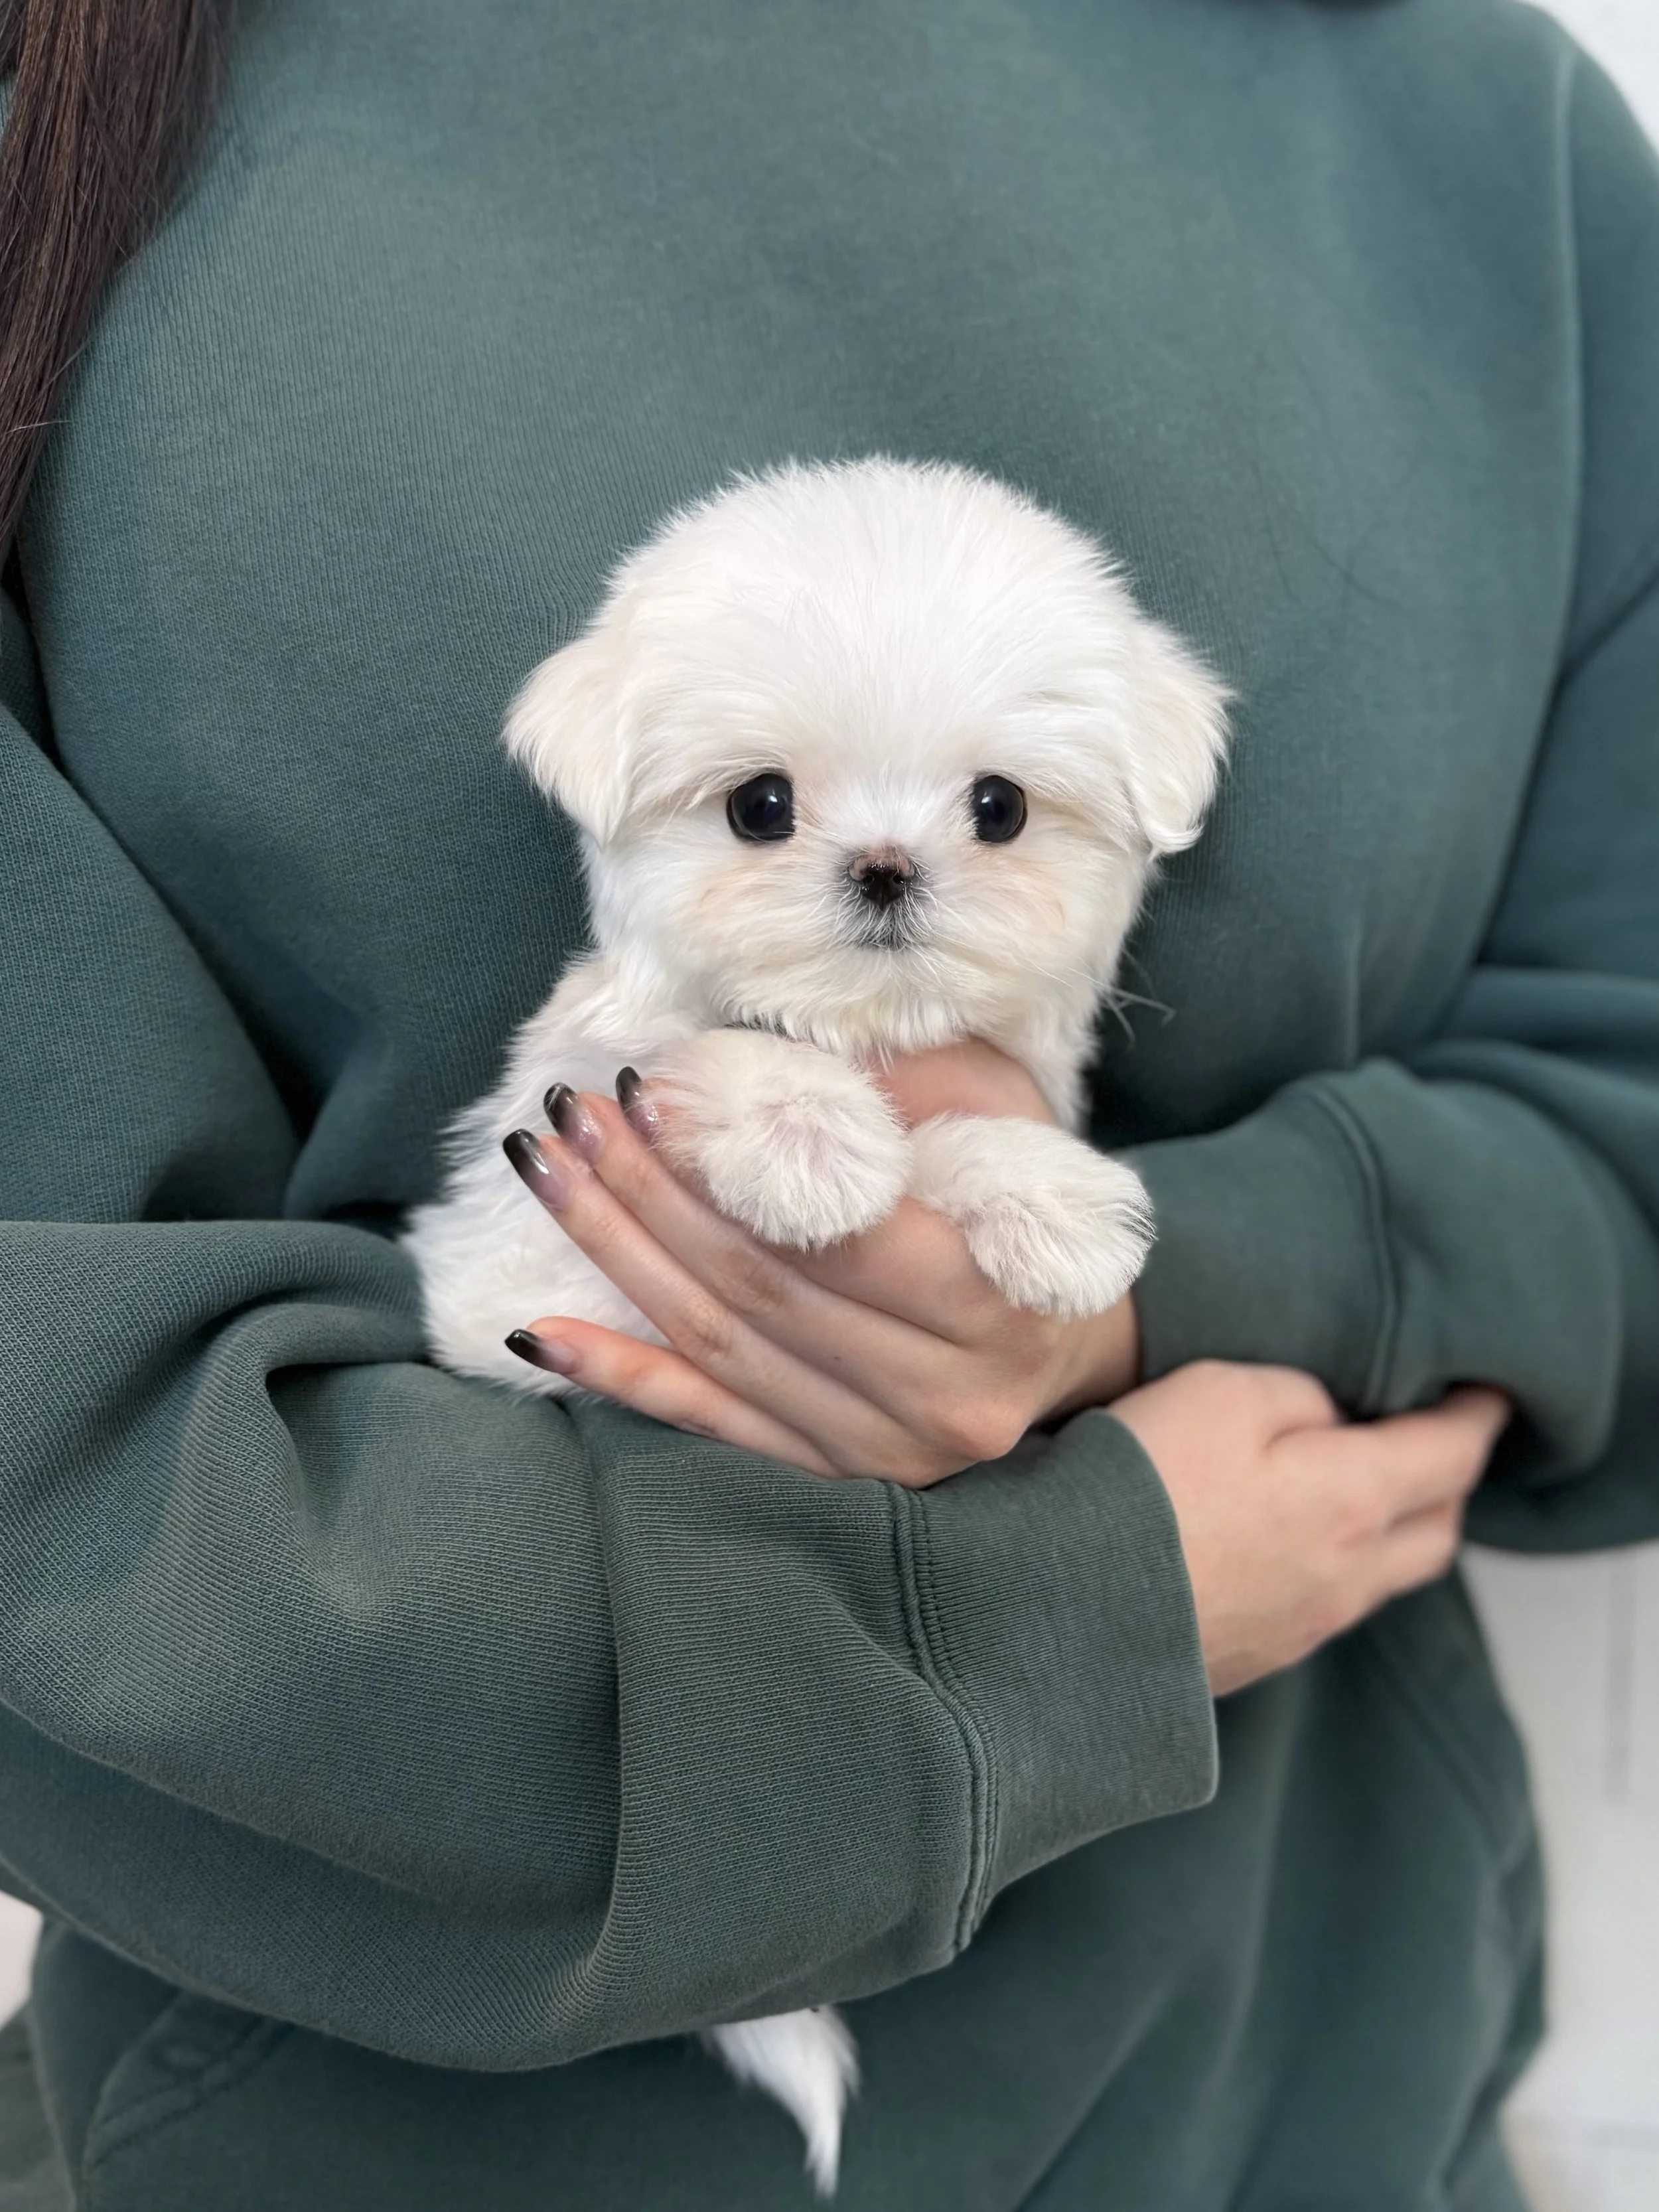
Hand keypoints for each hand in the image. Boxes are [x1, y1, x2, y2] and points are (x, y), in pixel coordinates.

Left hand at [503, 1061, 1140, 1483]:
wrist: (1067, 1353)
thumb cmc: (1035, 1213)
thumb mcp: (1010, 1120)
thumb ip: (918, 1081)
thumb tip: (782, 1053)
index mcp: (997, 1309)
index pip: (842, 1238)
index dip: (733, 1166)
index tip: (650, 1090)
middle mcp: (940, 1401)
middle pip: (761, 1292)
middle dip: (650, 1194)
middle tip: (574, 1116)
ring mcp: (881, 1454)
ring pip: (721, 1351)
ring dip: (618, 1258)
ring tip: (546, 1171)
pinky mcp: (832, 1476)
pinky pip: (711, 1425)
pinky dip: (621, 1377)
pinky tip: (539, 1335)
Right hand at [1110, 1361, 1510, 1693]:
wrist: (1058, 1614)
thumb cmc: (1139, 1487)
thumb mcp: (1219, 1392)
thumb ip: (1295, 1394)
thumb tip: (1328, 1420)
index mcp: (1352, 1501)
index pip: (1450, 1456)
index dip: (1475, 1418)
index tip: (1489, 1395)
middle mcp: (1345, 1576)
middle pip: (1437, 1530)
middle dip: (1448, 1481)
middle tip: (1436, 1439)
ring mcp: (1301, 1627)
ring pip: (1383, 1576)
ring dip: (1394, 1529)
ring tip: (1369, 1487)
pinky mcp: (1253, 1658)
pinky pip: (1327, 1606)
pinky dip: (1338, 1565)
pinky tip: (1292, 1541)